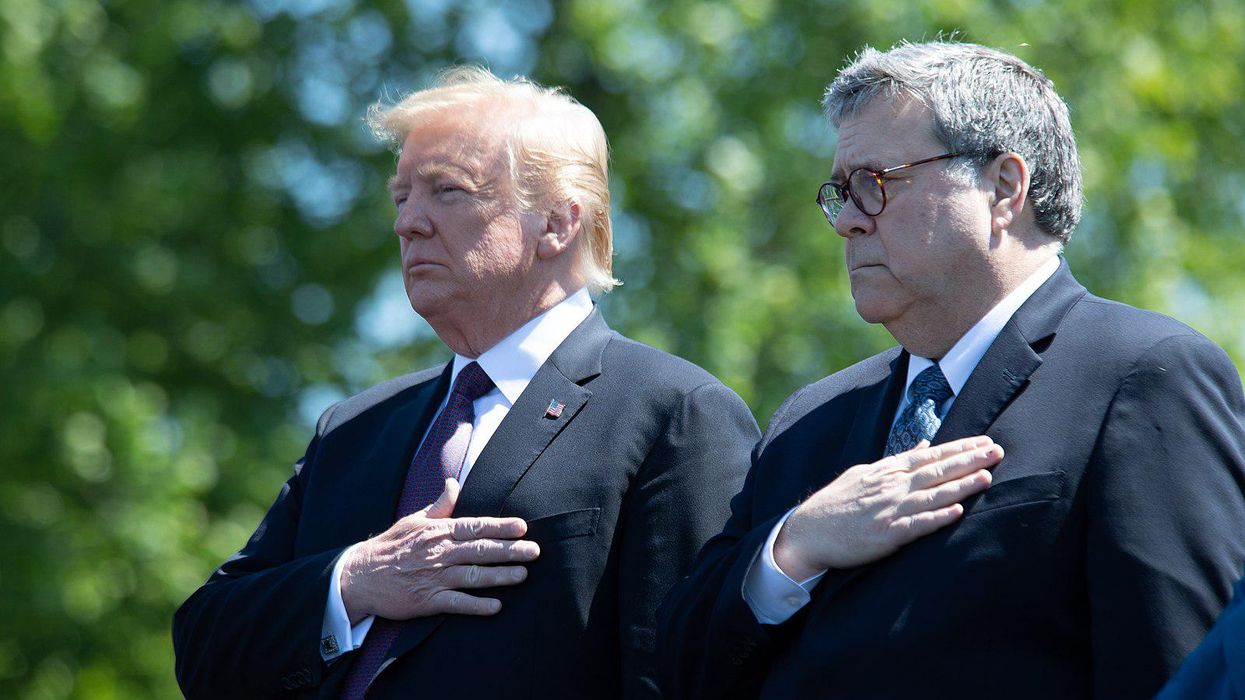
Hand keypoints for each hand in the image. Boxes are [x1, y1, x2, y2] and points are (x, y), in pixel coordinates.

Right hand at [339, 478, 539, 623]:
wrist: (360, 576)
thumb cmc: (390, 546)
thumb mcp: (413, 520)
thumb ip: (439, 505)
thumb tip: (454, 483)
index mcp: (437, 531)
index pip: (475, 526)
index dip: (500, 527)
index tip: (522, 527)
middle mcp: (439, 554)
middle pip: (480, 551)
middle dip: (510, 551)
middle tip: (534, 551)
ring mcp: (434, 578)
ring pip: (473, 576)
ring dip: (500, 576)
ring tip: (523, 575)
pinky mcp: (427, 601)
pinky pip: (456, 604)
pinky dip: (477, 605)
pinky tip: (496, 606)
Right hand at [773, 436, 1002, 579]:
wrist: (808, 531)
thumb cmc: (836, 503)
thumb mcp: (865, 473)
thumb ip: (896, 460)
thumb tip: (924, 444)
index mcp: (888, 471)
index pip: (930, 455)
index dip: (959, 448)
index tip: (984, 441)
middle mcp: (891, 487)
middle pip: (937, 471)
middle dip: (969, 461)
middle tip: (997, 451)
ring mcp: (889, 510)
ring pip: (932, 495)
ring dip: (961, 486)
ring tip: (986, 477)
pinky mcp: (886, 535)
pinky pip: (917, 525)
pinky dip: (937, 518)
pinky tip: (957, 512)